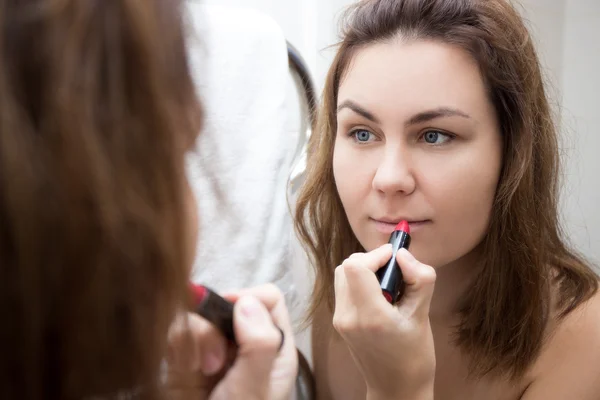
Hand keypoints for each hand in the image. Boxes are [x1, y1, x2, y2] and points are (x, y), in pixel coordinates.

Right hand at [165, 284, 297, 399]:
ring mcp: (214, 349)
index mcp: (273, 346)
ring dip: (195, 337)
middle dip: (216, 324)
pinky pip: (177, 331)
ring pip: (199, 314)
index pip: (267, 299)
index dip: (248, 298)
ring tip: (198, 369)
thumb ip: (258, 346)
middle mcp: (245, 343)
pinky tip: (181, 366)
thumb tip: (247, 302)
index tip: (231, 314)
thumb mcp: (253, 389)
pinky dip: (175, 343)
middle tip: (215, 360)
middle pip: (229, 302)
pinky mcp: (186, 357)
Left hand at [333, 244, 435, 398]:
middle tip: (394, 271)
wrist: (397, 387)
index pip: (355, 267)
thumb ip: (419, 279)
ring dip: (364, 270)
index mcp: (370, 316)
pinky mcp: (340, 321)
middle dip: (371, 260)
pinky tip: (379, 295)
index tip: (396, 258)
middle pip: (346, 266)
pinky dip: (359, 282)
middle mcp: (348, 316)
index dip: (376, 254)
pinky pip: (344, 288)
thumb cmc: (414, 355)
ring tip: (387, 284)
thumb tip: (402, 254)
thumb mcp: (423, 315)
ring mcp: (340, 320)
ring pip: (342, 275)